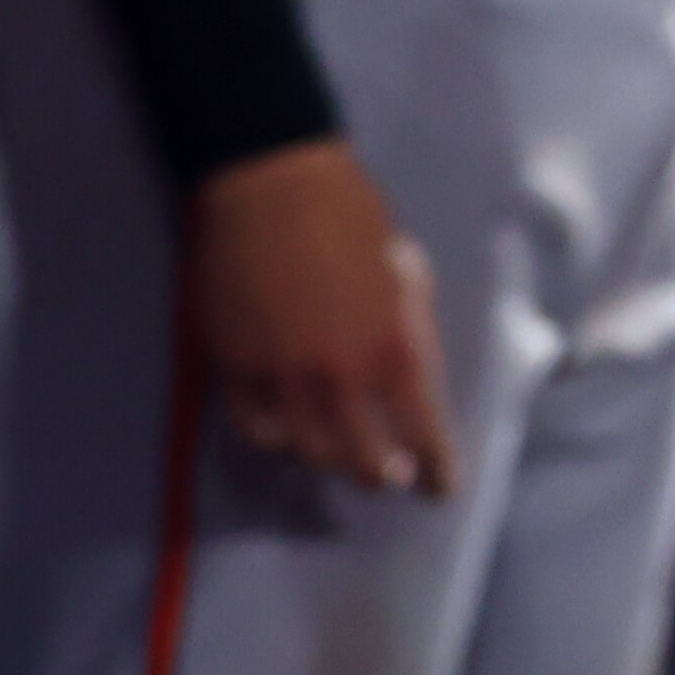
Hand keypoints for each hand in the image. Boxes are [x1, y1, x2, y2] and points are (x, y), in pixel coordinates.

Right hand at [186, 138, 458, 496]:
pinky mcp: (233, 370)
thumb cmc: (352, 218)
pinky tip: (290, 440)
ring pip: (306, 452)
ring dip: (330, 463)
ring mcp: (281, 377)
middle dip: (382, 473)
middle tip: (393, 478)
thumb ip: (410, 332)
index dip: (436, 466)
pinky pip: (254, 430)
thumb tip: (412, 377)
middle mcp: (338, 375)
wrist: (272, 186)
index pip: (421, 429)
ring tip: (346, 462)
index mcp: (393, 346)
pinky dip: (275, 443)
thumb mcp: (407, 274)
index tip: (442, 488)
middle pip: (361, 456)